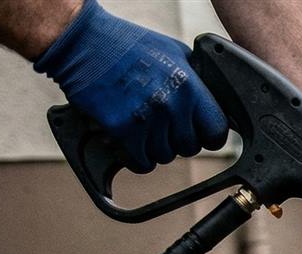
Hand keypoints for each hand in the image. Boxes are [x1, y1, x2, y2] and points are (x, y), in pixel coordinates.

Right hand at [33, 0, 226, 174]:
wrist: (84, 43)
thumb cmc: (128, 44)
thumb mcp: (175, 53)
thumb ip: (196, 80)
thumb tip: (210, 101)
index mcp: (189, 86)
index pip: (217, 131)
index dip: (209, 136)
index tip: (200, 134)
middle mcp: (172, 104)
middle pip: (189, 147)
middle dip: (178, 140)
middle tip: (163, 127)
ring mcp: (147, 119)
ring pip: (164, 156)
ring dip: (155, 148)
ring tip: (143, 129)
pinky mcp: (122, 130)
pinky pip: (141, 162)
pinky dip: (136, 157)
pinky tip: (130, 143)